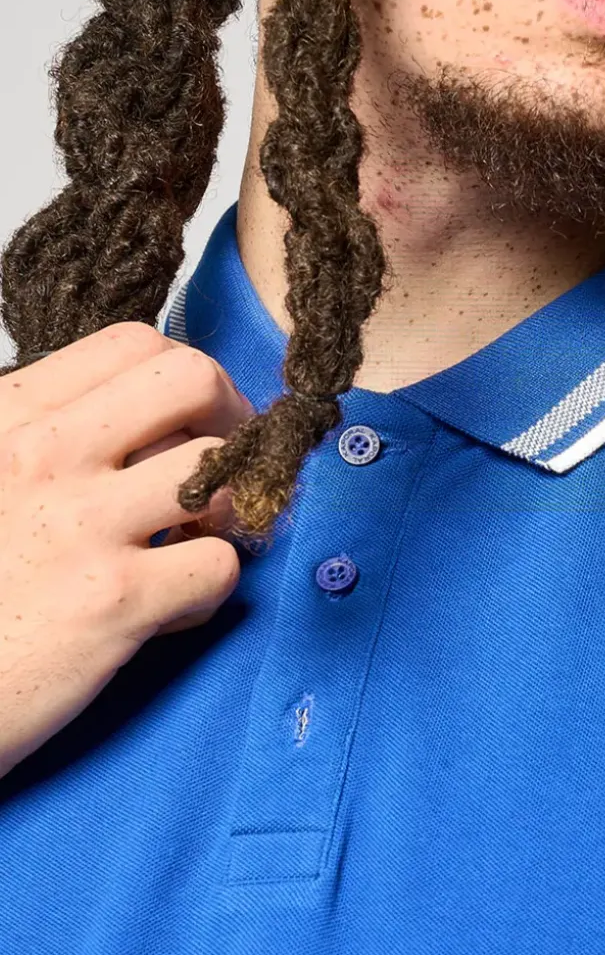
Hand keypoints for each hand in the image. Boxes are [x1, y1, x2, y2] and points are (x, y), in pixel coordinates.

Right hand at [0, 322, 255, 780]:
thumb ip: (32, 437)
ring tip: (194, 544)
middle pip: (191, 379)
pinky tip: (169, 610)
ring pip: (221, 466)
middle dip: (232, 419)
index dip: (186, 379)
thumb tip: (120, 421)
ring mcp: (82, 525)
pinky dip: (211, 591)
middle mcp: (44, 454)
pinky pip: (220, 565)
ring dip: (230, 506)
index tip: (191, 420)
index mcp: (6, 416)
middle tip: (222, 471)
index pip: (133, 344)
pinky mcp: (113, 602)